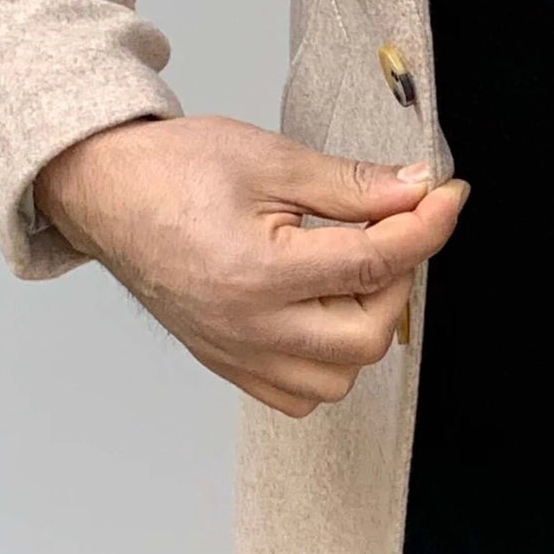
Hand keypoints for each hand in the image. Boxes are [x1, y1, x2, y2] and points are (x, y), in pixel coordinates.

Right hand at [35, 114, 469, 418]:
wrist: (104, 191)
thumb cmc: (173, 170)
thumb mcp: (270, 160)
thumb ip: (351, 185)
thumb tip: (418, 191)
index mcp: (258, 272)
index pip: (373, 263)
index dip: (426, 226)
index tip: (449, 196)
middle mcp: (248, 327)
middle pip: (368, 335)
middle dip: (395, 281)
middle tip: (387, 232)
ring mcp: (236, 354)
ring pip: (340, 377)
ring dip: (364, 324)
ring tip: (347, 269)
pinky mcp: (227, 364)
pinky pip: (300, 393)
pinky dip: (327, 360)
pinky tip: (321, 307)